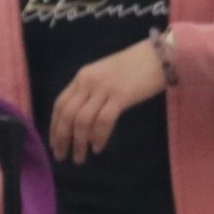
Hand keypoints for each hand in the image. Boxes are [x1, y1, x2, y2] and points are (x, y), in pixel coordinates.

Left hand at [48, 39, 170, 160]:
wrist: (159, 55)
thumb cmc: (134, 67)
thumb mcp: (104, 76)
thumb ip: (90, 93)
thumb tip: (80, 121)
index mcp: (82, 77)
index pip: (60, 105)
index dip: (54, 126)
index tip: (54, 144)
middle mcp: (88, 82)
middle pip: (67, 115)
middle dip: (62, 139)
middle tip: (63, 157)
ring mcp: (104, 88)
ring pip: (82, 120)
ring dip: (78, 143)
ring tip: (80, 158)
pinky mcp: (121, 95)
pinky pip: (103, 121)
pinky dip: (98, 137)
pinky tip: (97, 148)